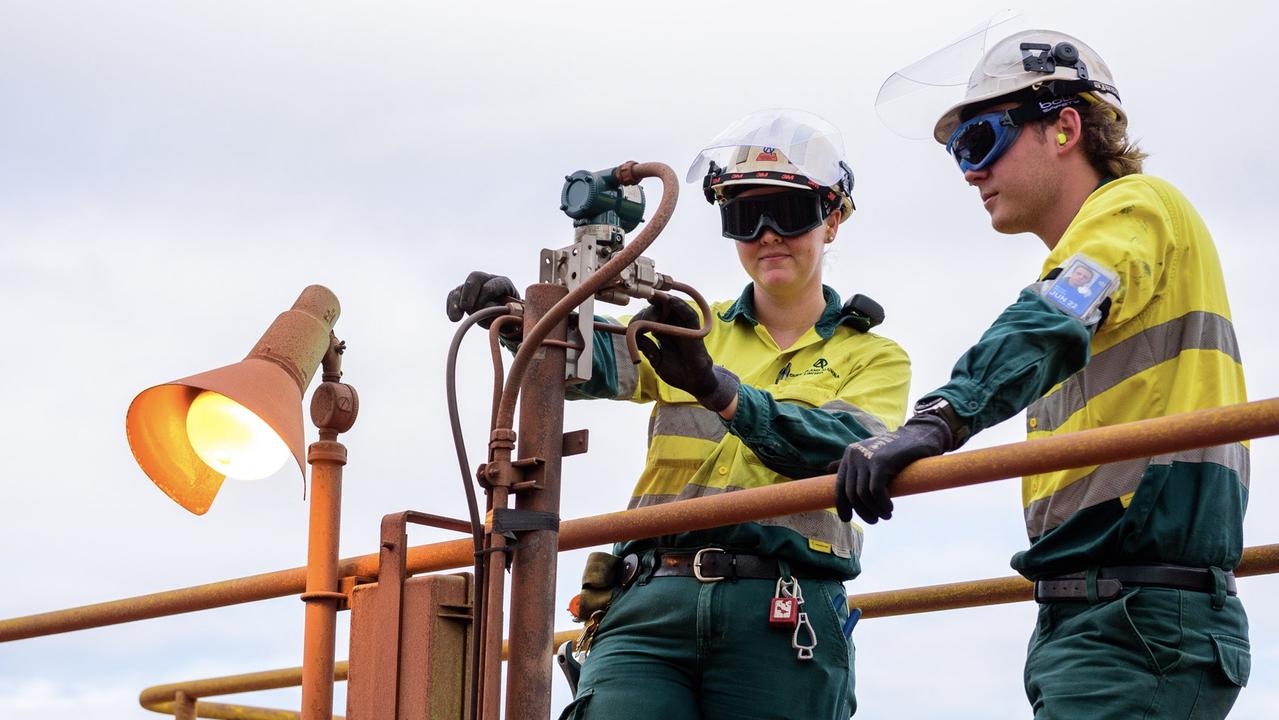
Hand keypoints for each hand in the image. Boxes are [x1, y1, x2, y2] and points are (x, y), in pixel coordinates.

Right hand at [445, 271, 519, 328]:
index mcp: (504, 283)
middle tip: (467, 307)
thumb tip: (487, 308)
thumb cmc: (512, 317)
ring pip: (462, 286)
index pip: (495, 283)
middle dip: (470, 292)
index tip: (482, 307)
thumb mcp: (511, 316)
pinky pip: (454, 295)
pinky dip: (452, 305)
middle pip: (476, 277)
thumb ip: (503, 312)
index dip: (487, 293)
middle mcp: (488, 280)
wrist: (506, 319)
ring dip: (457, 301)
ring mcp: (475, 286)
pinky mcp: (464, 293)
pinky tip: (453, 317)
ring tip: (456, 318)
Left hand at [633, 295, 737, 411]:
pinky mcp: (694, 330)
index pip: (649, 318)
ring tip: (652, 299)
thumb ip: (647, 348)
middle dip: (648, 311)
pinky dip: (680, 305)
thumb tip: (633, 336)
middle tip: (640, 320)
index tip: (631, 325)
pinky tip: (670, 300)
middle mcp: (672, 326)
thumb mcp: (656, 359)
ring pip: (673, 307)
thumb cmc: (676, 371)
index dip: (640, 318)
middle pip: (660, 309)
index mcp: (661, 332)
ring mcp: (683, 327)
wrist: (692, 382)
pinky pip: (689, 314)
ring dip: (662, 301)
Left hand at [835, 414, 954, 523]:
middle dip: (862, 512)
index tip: (847, 519)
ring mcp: (867, 458)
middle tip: (874, 520)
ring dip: (874, 510)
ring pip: (863, 495)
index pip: (838, 486)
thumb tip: (827, 468)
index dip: (841, 505)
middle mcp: (854, 456)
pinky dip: (882, 504)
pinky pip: (876, 491)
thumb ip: (850, 462)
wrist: (919, 436)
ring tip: (886, 515)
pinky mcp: (881, 462)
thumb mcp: (868, 455)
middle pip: (851, 494)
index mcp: (849, 456)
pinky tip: (889, 508)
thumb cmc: (894, 449)